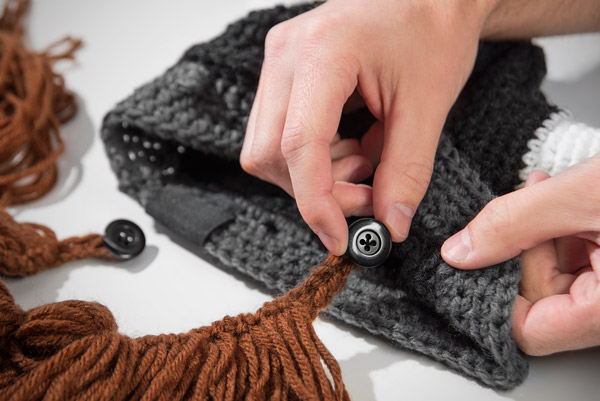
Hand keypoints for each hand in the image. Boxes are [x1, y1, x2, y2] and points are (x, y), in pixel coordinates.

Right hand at [240, 0, 493, 254]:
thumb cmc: (432, 31)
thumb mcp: (428, 105)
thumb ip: (406, 171)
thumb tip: (389, 225)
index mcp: (321, 54)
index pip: (299, 146)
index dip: (316, 202)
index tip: (340, 238)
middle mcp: (285, 55)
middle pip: (270, 154)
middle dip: (317, 189)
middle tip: (369, 192)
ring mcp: (277, 62)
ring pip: (267, 149)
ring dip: (315, 174)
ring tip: (365, 157)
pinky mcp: (282, 74)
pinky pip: (278, 134)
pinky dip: (313, 156)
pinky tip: (349, 142)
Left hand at [442, 157, 599, 354]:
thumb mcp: (582, 197)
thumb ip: (515, 223)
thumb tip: (459, 251)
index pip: (528, 331)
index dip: (494, 293)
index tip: (474, 256)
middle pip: (538, 302)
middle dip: (520, 248)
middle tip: (520, 205)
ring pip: (554, 278)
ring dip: (538, 232)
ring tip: (542, 189)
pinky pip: (575, 262)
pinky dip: (559, 231)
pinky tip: (557, 197)